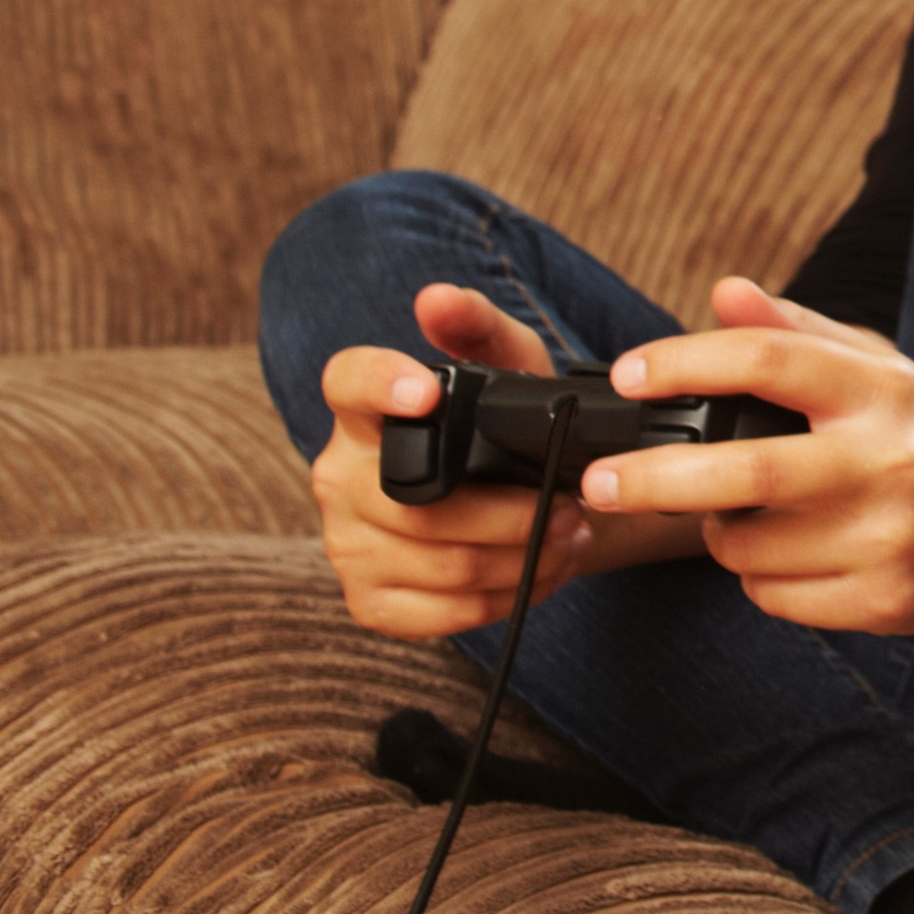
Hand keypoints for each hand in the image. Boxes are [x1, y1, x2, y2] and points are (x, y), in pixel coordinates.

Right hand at [311, 283, 597, 640]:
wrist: (504, 491)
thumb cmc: (500, 421)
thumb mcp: (505, 365)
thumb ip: (477, 325)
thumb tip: (437, 300)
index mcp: (364, 411)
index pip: (348, 383)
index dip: (381, 385)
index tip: (428, 393)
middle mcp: (339, 476)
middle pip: (423, 508)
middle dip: (515, 513)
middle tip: (574, 506)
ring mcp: (347, 544)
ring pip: (444, 565)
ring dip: (526, 558)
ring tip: (572, 537)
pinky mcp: (370, 600)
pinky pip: (442, 613)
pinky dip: (507, 598)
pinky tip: (542, 573)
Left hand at [577, 277, 913, 636]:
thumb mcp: (872, 368)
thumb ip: (794, 332)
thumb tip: (725, 291)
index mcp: (882, 390)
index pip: (770, 361)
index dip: (687, 363)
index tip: (628, 375)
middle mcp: (892, 460)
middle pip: (745, 472)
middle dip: (653, 477)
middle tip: (599, 482)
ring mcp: (892, 536)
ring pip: (749, 549)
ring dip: (721, 534)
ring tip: (752, 515)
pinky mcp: (887, 600)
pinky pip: (774, 596)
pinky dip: (759, 578)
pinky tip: (796, 554)